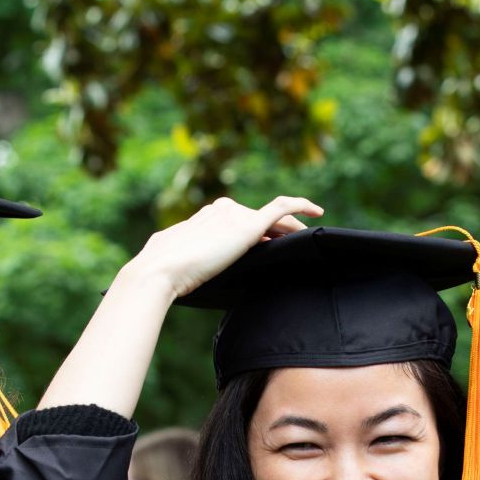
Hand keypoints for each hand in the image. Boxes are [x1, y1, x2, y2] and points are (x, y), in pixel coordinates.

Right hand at [120, 195, 323, 299]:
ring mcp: (235, 215)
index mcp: (206, 216)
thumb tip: (191, 273)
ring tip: (308, 239)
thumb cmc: (164, 274)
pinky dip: (301, 205)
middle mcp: (222, 210)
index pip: (241, 221)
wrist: (161, 270)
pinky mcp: (247, 225)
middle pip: (260, 219)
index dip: (259, 233)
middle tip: (295, 246)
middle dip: (279, 232)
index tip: (269, 245)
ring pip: (274, 218)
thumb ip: (192, 260)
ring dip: (291, 229)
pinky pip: (282, 209)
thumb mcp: (179, 264)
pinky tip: (318, 212)